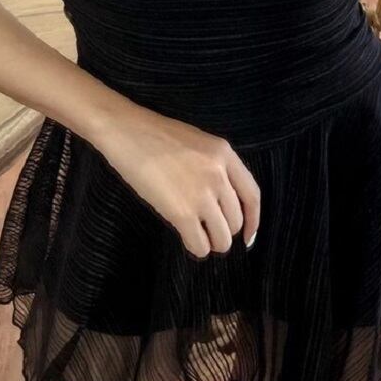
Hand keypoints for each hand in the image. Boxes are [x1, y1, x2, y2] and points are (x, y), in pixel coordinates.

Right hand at [90, 107, 260, 258]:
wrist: (127, 132)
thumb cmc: (156, 135)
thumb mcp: (198, 142)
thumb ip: (215, 166)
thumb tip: (221, 199)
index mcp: (225, 154)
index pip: (252, 195)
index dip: (253, 221)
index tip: (248, 236)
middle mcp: (220, 175)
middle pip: (236, 220)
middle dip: (224, 231)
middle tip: (209, 232)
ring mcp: (202, 194)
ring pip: (222, 238)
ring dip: (212, 242)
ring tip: (199, 237)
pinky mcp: (182, 212)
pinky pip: (200, 244)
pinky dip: (196, 248)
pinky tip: (188, 242)